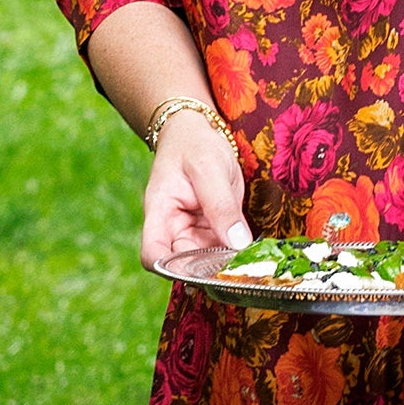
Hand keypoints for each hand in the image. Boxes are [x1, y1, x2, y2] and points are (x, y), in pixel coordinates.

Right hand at [142, 115, 246, 267]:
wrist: (197, 133)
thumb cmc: (194, 145)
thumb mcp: (209, 169)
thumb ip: (221, 206)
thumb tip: (238, 243)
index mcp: (159, 212)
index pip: (153, 254)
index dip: (170, 269)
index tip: (199, 271)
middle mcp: (172, 228)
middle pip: (182, 264)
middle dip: (207, 271)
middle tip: (236, 271)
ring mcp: (192, 230)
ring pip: (205, 261)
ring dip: (224, 265)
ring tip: (248, 265)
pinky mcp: (211, 229)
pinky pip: (221, 249)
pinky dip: (233, 254)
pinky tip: (250, 255)